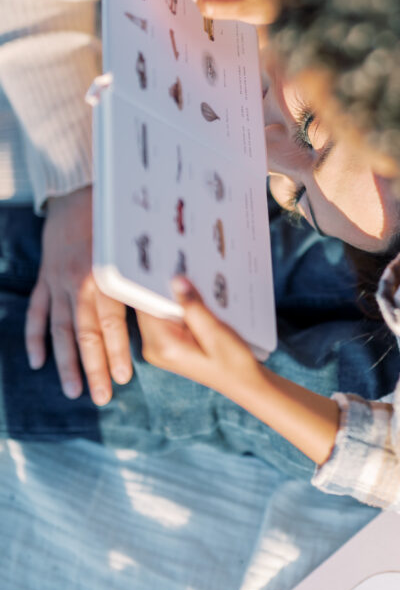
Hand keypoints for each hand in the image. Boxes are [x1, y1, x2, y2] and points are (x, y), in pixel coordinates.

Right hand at [26, 186, 132, 403]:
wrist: (75, 192)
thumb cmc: (113, 216)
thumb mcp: (133, 242)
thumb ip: (145, 273)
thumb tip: (173, 301)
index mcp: (105, 274)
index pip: (112, 323)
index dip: (117, 351)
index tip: (123, 378)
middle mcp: (79, 282)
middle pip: (85, 333)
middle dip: (93, 367)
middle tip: (101, 396)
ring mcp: (58, 282)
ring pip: (60, 329)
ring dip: (65, 362)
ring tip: (72, 390)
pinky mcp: (45, 278)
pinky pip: (37, 312)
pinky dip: (35, 337)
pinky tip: (37, 362)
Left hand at [138, 277, 339, 465]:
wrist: (243, 384)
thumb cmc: (233, 363)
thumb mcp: (216, 333)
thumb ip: (194, 307)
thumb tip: (176, 279)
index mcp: (162, 345)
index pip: (145, 303)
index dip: (150, 280)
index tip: (159, 257)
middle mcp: (154, 346)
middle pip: (149, 304)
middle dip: (163, 284)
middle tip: (178, 257)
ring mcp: (160, 345)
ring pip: (159, 308)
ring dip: (174, 293)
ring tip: (189, 272)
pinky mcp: (169, 342)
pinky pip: (168, 316)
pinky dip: (180, 304)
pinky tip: (195, 293)